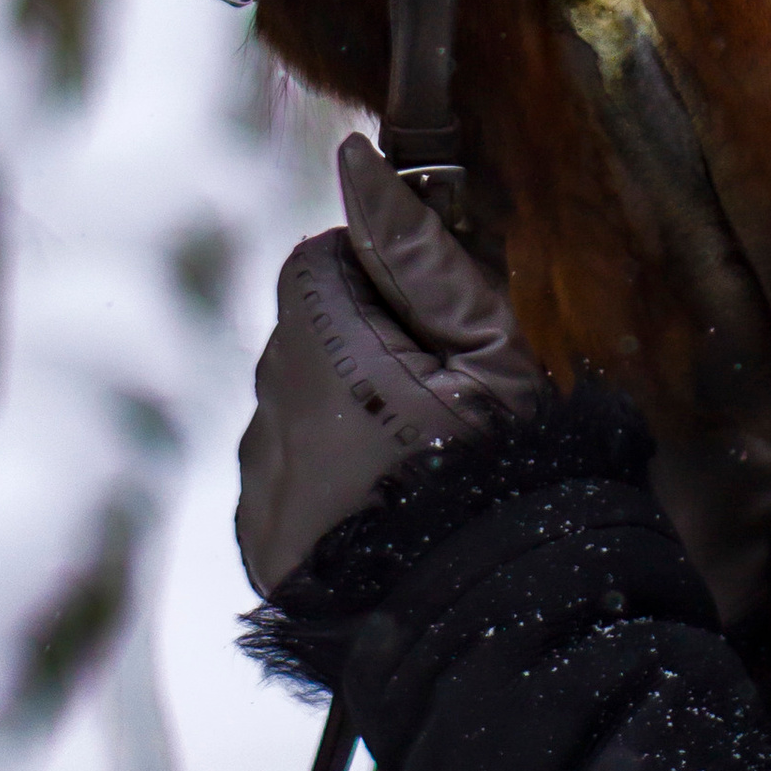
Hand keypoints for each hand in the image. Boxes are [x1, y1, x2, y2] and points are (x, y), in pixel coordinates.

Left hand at [237, 135, 548, 596]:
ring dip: (336, 413)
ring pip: (289, 405)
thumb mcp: (489, 345)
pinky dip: (322, 479)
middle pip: (301, 334)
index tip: (426, 324)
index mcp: (322, 348)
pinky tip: (384, 508)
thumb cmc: (509, 466)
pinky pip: (281, 476)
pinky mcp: (262, 539)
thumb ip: (415, 247)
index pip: (316, 263)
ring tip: (415, 465)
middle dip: (355, 346)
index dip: (374, 279)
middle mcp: (272, 409)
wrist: (491, 615)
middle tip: (435, 399)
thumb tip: (355, 155)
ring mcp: (262, 481)